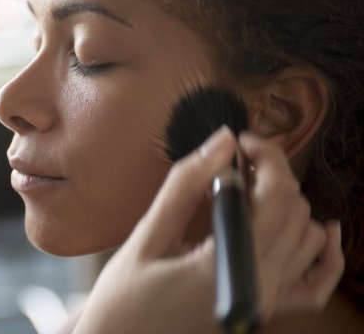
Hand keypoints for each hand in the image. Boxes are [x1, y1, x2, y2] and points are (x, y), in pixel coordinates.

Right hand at [72, 127, 343, 333]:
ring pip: (309, 238)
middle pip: (295, 212)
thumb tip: (221, 141)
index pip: (275, 198)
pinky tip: (321, 231)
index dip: (266, 157)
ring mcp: (266, 302)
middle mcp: (259, 287)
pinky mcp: (262, 310)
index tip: (240, 141)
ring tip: (251, 188)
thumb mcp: (147, 237)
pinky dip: (325, 256)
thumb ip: (184, 187)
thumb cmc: (125, 297)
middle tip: (237, 160)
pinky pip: (314, 284)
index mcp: (228, 267)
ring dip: (289, 203)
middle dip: (273, 174)